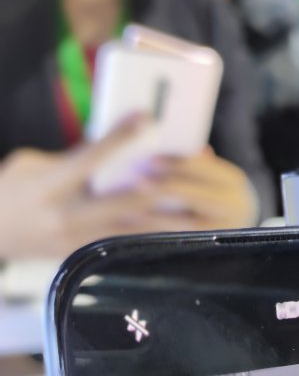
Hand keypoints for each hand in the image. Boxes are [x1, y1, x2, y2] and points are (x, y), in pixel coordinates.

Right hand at [0, 116, 256, 259]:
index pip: (91, 156)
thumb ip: (75, 157)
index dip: (120, 136)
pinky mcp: (83, 256)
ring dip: (169, 221)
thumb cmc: (8, 191)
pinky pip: (125, 245)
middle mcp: (66, 215)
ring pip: (134, 229)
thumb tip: (117, 146)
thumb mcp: (32, 164)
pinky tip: (177, 234)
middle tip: (193, 180)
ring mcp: (76, 239)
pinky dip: (151, 236)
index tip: (145, 118)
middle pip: (126, 200)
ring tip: (202, 215)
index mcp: (49, 185)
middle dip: (162, 189)